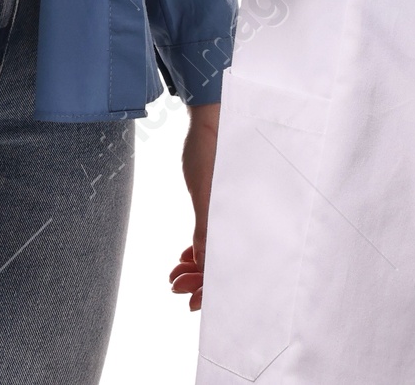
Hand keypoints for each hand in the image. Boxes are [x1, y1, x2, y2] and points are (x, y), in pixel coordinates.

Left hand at [171, 101, 220, 310]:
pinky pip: (215, 233)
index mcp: (240, 214)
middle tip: (176, 287)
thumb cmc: (212, 145)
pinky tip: (186, 256)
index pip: (229, 265)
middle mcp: (240, 214)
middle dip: (200, 280)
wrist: (212, 112)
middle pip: (224, 261)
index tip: (191, 303)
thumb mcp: (205, 188)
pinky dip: (201, 247)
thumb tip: (203, 266)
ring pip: (218, 249)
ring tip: (175, 274)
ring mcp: (232, 208)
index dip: (211, 289)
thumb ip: (206, 227)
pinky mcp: (223, 200)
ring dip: (197, 265)